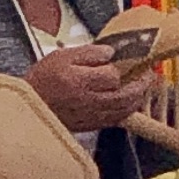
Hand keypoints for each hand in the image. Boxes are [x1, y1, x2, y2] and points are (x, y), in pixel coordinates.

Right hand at [27, 43, 149, 133]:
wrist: (30, 108)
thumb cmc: (42, 81)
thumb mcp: (61, 56)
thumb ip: (88, 53)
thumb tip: (110, 52)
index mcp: (80, 81)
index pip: (113, 76)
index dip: (125, 67)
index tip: (132, 60)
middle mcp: (88, 101)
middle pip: (124, 96)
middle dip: (141, 85)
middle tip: (149, 75)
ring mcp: (91, 116)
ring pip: (123, 110)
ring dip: (138, 99)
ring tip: (144, 88)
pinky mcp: (91, 125)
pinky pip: (115, 120)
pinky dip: (127, 111)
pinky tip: (130, 103)